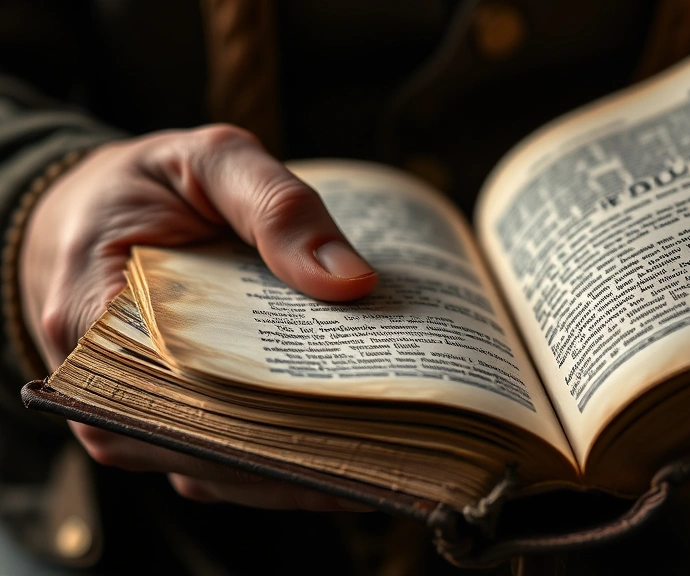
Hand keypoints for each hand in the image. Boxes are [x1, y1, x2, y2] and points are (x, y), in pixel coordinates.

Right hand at [21, 124, 375, 509]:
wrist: (108, 209)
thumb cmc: (155, 185)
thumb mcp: (213, 161)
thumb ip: (277, 207)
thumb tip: (351, 280)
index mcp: (91, 315)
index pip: (169, 388)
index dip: (253, 412)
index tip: (338, 413)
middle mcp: (101, 387)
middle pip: (200, 440)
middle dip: (291, 445)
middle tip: (385, 438)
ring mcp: (138, 416)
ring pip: (217, 469)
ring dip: (294, 467)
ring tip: (385, 454)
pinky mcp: (172, 424)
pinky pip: (224, 465)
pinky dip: (282, 464)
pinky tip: (350, 454)